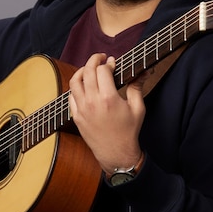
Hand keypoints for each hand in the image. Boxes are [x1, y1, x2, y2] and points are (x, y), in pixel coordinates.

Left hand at [68, 53, 144, 173]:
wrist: (116, 153)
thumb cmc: (128, 131)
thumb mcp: (138, 108)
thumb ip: (137, 87)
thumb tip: (142, 71)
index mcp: (109, 98)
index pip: (102, 70)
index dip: (108, 62)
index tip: (113, 62)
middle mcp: (92, 102)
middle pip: (87, 71)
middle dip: (94, 60)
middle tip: (100, 58)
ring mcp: (82, 109)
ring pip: (75, 81)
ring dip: (82, 71)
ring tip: (90, 69)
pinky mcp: (76, 116)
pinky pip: (71, 96)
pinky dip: (76, 87)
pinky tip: (84, 86)